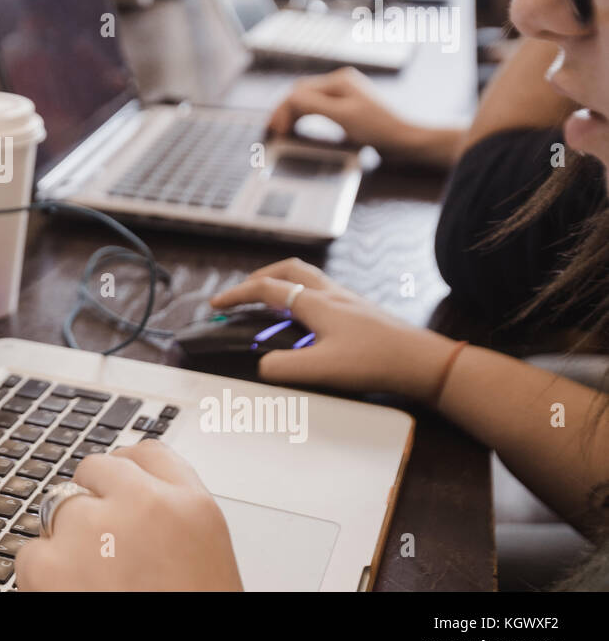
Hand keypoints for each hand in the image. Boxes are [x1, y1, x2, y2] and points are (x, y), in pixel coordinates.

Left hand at [15, 440, 242, 590]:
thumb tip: (130, 488)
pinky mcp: (51, 564)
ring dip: (67, 542)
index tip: (117, 489)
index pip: (146, 453)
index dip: (126, 474)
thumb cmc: (193, 615)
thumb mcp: (204, 558)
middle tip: (106, 553)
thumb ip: (171, 514)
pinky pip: (30, 553)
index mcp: (192, 507)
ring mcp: (94, 530)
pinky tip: (74, 600)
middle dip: (93, 505)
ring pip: (59, 509)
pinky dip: (42, 578)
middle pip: (97, 471)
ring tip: (96, 587)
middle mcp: (143, 506)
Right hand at [209, 258, 457, 400]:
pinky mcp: (362, 311)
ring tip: (271, 299)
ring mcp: (348, 300)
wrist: (423, 362)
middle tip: (243, 291)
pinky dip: (304, 294)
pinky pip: (324, 290)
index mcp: (316, 303)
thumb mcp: (323, 370)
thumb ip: (284, 368)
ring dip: (283, 281)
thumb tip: (261, 366)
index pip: (265, 290)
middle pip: (288, 270)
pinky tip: (308, 317)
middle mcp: (331, 294)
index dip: (236, 295)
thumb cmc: (377, 361)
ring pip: (308, 277)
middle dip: (260, 276)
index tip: (217, 305)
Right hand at [268, 67, 439, 155]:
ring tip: (282, 130)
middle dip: (285, 111)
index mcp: (339, 80)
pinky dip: (305, 117)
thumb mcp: (342, 116)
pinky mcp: (346, 106)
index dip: (284, 109)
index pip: (299, 91)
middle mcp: (340, 82)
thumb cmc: (379, 128)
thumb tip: (289, 99)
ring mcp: (343, 94)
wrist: (404, 140)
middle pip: (301, 93)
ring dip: (293, 114)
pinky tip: (299, 126)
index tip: (277, 129)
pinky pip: (318, 108)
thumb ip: (313, 104)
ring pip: (308, 101)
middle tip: (274, 131)